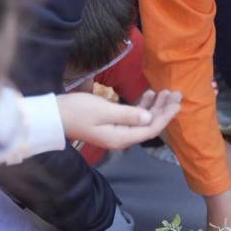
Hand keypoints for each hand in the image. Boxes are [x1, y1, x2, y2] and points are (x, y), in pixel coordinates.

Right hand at [57, 89, 181, 150]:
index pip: (151, 128)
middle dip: (164, 109)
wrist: (54, 116)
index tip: (177, 102)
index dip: (166, 115)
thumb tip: (149, 118)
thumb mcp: (103, 110)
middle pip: (149, 125)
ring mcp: (116, 132)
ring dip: (154, 106)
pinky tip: (149, 95)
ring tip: (166, 92)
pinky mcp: (111, 125)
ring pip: (142, 120)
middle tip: (177, 93)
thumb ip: (128, 115)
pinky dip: (142, 106)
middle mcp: (122, 138)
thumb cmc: (76, 111)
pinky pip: (132, 117)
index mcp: (122, 138)